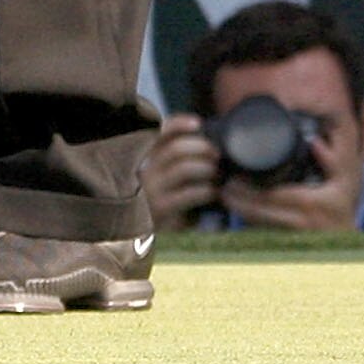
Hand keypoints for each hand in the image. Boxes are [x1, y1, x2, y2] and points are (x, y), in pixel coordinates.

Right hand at [140, 115, 221, 229]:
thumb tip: (209, 145)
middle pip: (175, 148)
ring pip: (183, 168)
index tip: (198, 123)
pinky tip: (213, 193)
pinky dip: (207, 190)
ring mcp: (154, 191)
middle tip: (217, 154)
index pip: (160, 133)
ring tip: (218, 175)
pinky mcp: (164, 210)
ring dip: (206, 168)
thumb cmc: (168, 203)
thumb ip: (180, 161)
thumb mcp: (168, 180)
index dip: (179, 124)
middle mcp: (148, 171)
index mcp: (150, 159)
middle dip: (201, 147)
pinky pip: (190, 193)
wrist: (146, 240)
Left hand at [213, 143, 362, 234]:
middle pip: (261, 214)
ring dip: (242, 214)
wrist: (350, 245)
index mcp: (311, 204)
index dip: (249, 191)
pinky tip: (242, 213)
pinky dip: (253, 224)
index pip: (272, 197)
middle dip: (239, 202)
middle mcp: (301, 223)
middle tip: (223, 190)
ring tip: (227, 199)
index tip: (233, 181)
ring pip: (262, 227)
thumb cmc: (344, 209)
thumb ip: (333, 160)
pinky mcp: (290, 246)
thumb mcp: (346, 181)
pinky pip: (267, 234)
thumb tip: (315, 142)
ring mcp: (295, 238)